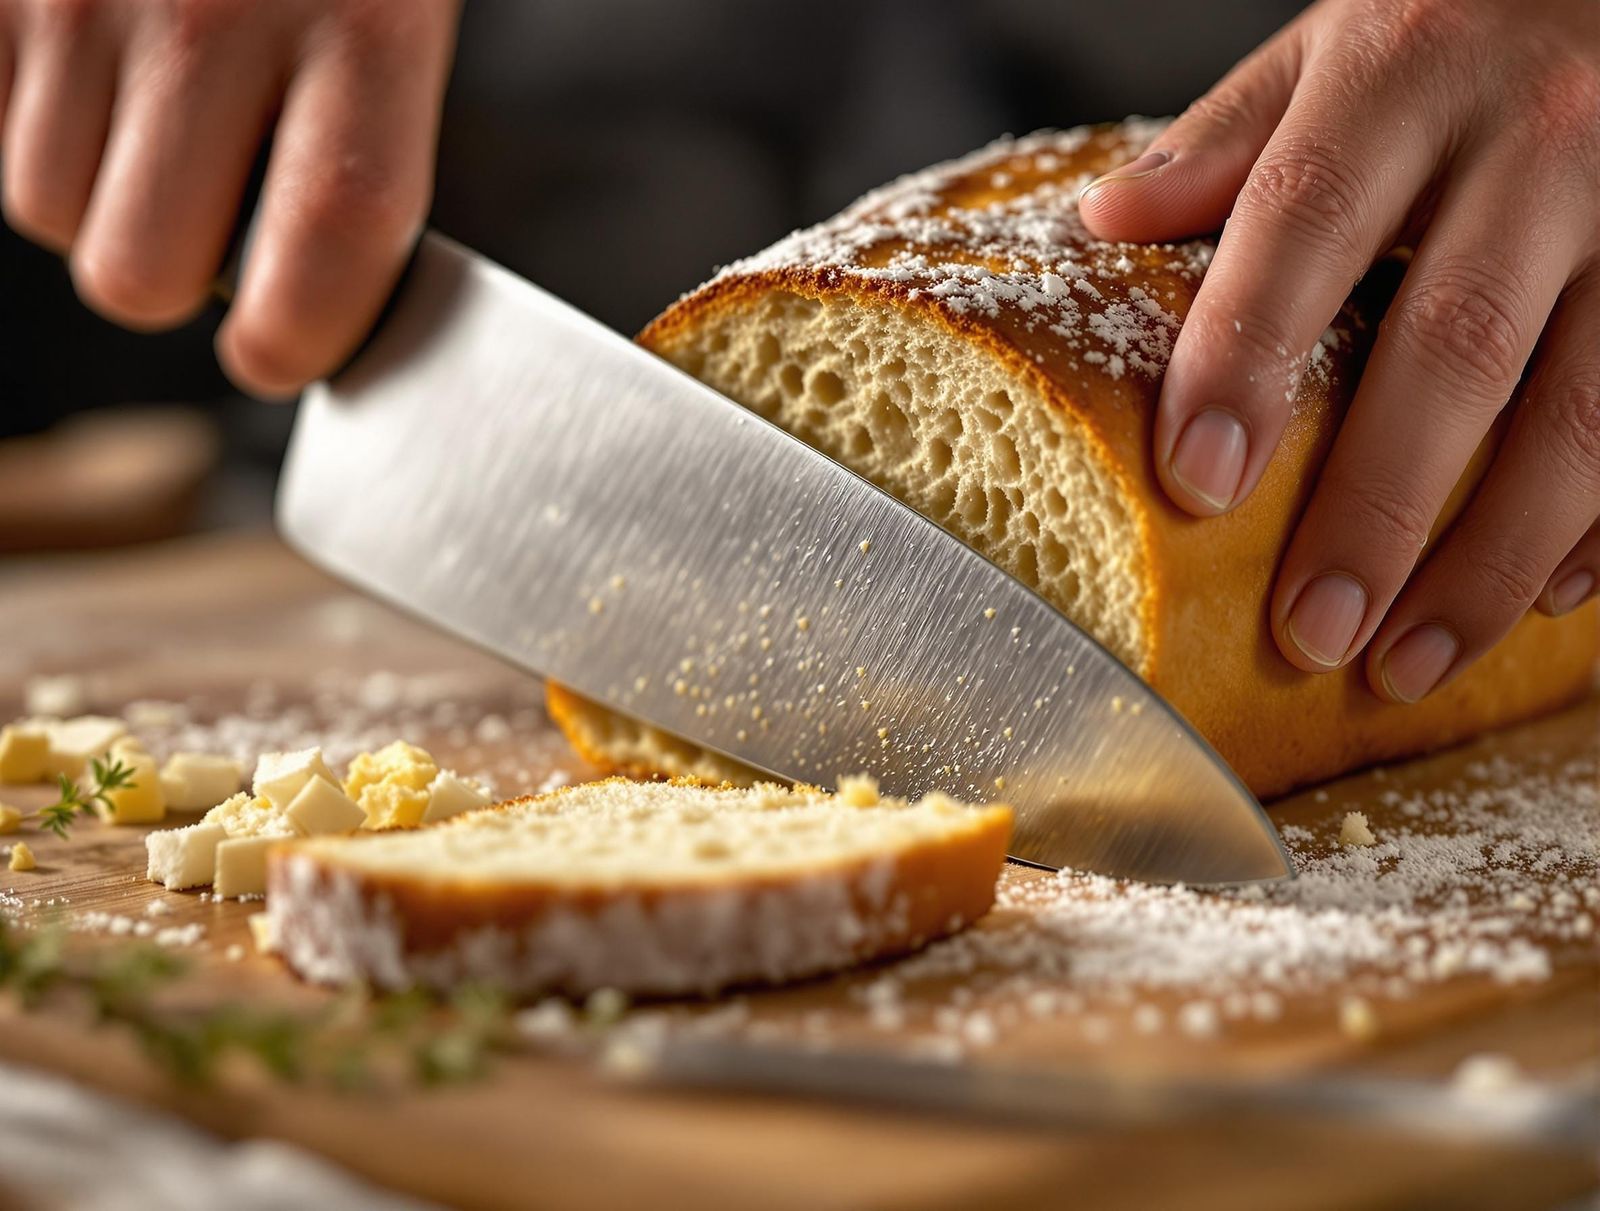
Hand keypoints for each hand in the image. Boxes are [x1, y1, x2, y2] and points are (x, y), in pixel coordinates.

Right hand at [0, 0, 460, 396]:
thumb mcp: (393, 9)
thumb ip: (363, 146)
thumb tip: (320, 300)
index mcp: (364, 22)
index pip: (330, 245)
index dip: (298, 336)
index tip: (286, 351)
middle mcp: (213, 9)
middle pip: (138, 272)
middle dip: (173, 272)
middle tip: (216, 217)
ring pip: (44, 207)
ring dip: (98, 190)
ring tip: (159, 105)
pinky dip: (33, 122)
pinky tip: (100, 66)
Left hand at [1077, 0, 1599, 702]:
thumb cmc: (1461, 21)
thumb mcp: (1341, 43)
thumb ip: (1234, 136)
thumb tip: (1107, 223)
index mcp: (1405, 72)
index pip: (1304, 224)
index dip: (1245, 355)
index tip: (1195, 482)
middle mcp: (1537, 135)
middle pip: (1452, 344)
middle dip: (1378, 505)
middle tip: (1309, 632)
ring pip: (1582, 408)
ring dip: (1490, 556)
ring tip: (1408, 663)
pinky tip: (1536, 602)